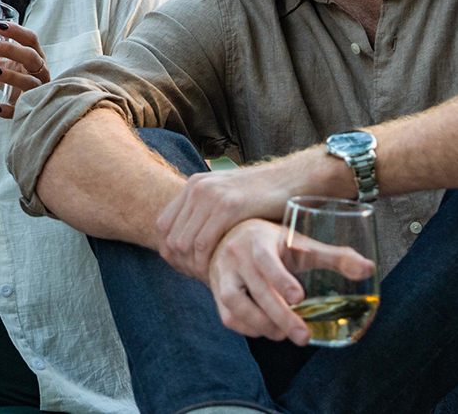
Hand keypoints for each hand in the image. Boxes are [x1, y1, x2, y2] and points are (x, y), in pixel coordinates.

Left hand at [0, 20, 49, 118]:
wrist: (21, 101)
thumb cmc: (10, 75)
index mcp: (33, 55)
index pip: (31, 39)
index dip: (17, 31)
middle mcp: (39, 71)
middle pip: (32, 57)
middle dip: (12, 50)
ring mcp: (37, 90)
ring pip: (30, 82)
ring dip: (12, 76)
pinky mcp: (29, 108)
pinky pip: (21, 109)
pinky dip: (9, 109)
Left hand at [155, 162, 300, 280]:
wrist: (294, 179)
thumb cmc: (265, 197)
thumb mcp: (228, 199)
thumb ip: (207, 214)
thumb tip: (188, 242)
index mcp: (194, 185)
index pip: (163, 226)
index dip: (171, 252)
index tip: (187, 269)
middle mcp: (198, 187)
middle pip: (170, 238)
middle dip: (182, 264)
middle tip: (200, 279)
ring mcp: (212, 195)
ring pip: (184, 243)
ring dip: (195, 267)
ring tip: (211, 279)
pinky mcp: (229, 206)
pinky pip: (204, 243)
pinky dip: (208, 263)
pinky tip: (220, 273)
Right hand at [207, 218, 375, 344]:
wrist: (229, 236)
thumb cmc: (273, 243)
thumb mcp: (301, 244)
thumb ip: (335, 256)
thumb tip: (370, 269)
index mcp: (259, 241)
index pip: (266, 260)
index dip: (281, 280)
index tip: (299, 298)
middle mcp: (237, 256)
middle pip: (257, 291)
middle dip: (281, 317)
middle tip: (302, 337)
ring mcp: (223, 274)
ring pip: (236, 305)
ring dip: (262, 325)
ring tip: (283, 334)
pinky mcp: (217, 291)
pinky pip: (228, 316)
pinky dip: (248, 328)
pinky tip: (266, 330)